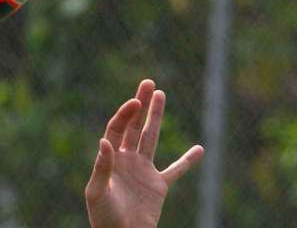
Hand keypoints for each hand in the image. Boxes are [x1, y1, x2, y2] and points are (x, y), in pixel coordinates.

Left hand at [85, 79, 203, 227]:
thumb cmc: (104, 218)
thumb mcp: (97, 192)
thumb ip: (102, 167)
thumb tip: (104, 141)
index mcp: (110, 160)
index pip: (117, 129)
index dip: (126, 114)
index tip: (135, 101)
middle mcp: (126, 161)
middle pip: (133, 126)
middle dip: (141, 105)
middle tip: (148, 83)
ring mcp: (143, 171)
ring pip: (151, 138)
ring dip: (156, 117)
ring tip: (161, 94)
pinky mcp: (158, 186)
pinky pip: (176, 170)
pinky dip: (188, 161)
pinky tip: (200, 149)